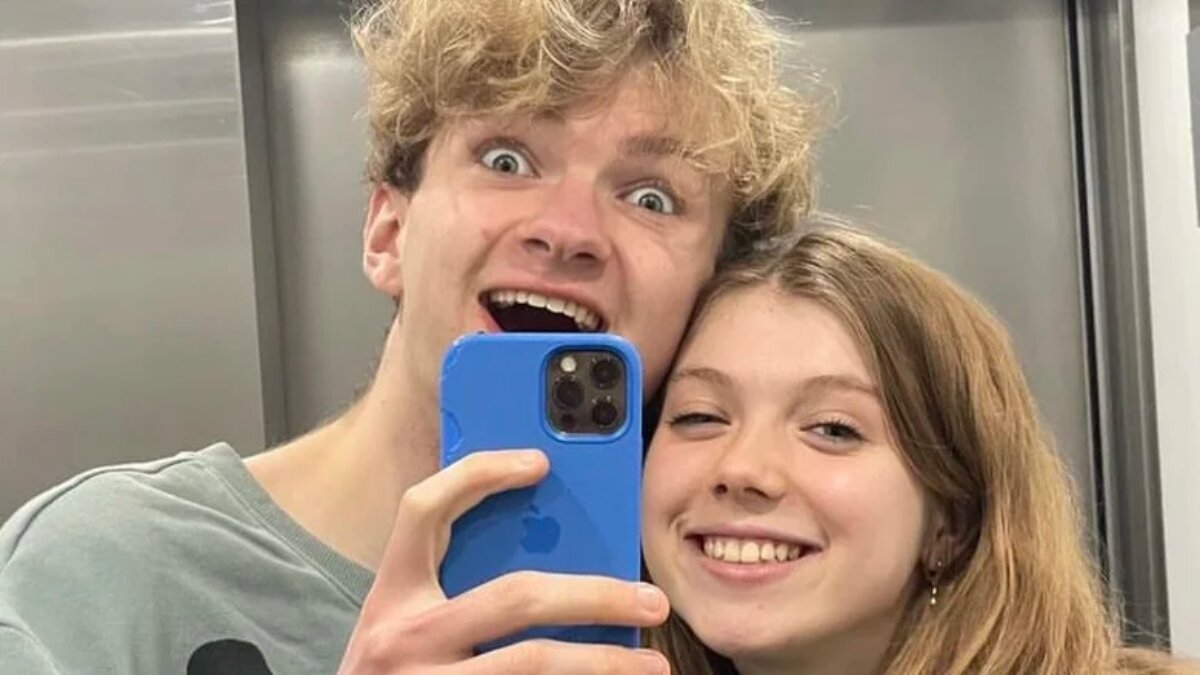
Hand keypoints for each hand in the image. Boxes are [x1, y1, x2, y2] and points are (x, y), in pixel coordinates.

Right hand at [337, 449, 670, 673]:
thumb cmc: (394, 672)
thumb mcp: (405, 620)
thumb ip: (453, 582)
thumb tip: (552, 547)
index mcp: (391, 592)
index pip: (424, 509)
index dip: (479, 474)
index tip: (540, 462)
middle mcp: (401, 637)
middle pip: (514, 597)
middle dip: (596, 595)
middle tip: (652, 601)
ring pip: (533, 663)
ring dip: (604, 663)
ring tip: (653, 665)